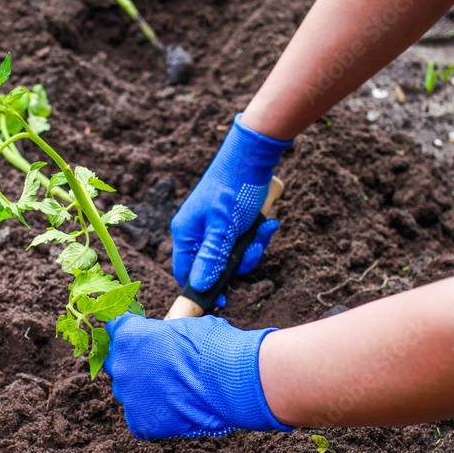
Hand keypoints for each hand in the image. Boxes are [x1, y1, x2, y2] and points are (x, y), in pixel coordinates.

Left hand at [103, 313, 292, 439]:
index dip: (130, 332)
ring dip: (144, 390)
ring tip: (173, 391)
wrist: (230, 381)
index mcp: (129, 335)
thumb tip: (166, 338)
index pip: (115, 328)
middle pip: (118, 363)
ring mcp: (129, 396)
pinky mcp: (140, 422)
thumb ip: (163, 334)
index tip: (140, 336)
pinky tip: (176, 410)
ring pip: (128, 392)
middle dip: (134, 362)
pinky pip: (140, 419)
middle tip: (159, 367)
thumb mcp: (185, 327)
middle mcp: (121, 365)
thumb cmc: (213, 347)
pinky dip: (155, 416)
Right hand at [172, 114, 291, 292]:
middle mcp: (196, 231)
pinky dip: (257, 234)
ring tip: (264, 228)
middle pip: (213, 266)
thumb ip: (211, 258)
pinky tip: (268, 222)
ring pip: (231, 254)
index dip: (203, 287)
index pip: (185, 272)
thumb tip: (198, 287)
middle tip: (253, 250)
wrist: (253, 156)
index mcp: (186, 233)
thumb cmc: (234, 189)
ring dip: (252, 247)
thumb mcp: (223, 228)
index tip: (225, 297)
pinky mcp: (231, 220)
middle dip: (238, 262)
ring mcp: (214, 225)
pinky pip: (242, 240)